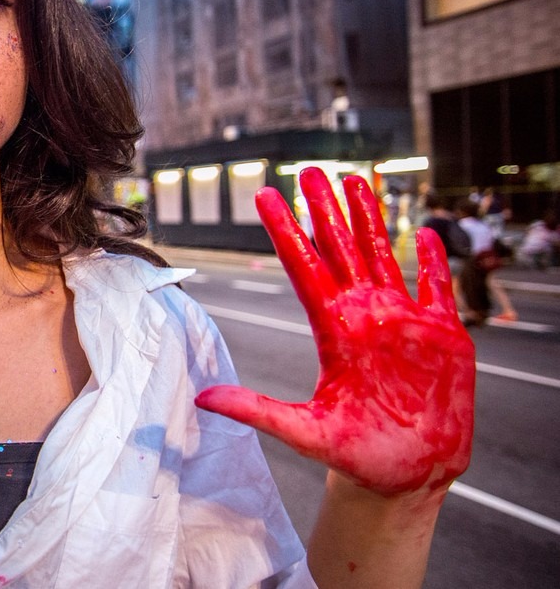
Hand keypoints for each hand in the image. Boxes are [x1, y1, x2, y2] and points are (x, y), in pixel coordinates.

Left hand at [195, 168, 474, 495]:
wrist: (404, 476)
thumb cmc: (355, 455)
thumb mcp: (302, 432)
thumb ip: (255, 410)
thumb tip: (202, 399)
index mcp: (333, 331)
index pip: (304, 268)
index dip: (286, 231)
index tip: (265, 196)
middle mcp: (364, 316)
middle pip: (340, 249)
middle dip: (326, 209)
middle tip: (310, 169)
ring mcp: (403, 322)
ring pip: (383, 255)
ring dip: (371, 218)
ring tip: (356, 178)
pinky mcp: (443, 336)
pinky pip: (438, 289)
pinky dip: (434, 262)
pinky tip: (428, 233)